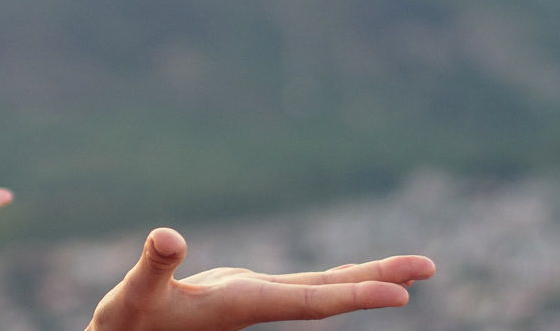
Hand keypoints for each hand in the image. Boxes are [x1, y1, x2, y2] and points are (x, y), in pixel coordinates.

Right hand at [86, 227, 435, 330]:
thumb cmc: (129, 321)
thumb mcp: (135, 293)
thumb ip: (154, 266)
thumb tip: (168, 237)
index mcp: (240, 306)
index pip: (309, 302)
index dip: (355, 294)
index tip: (402, 293)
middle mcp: (259, 305)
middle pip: (330, 294)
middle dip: (379, 279)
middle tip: (430, 266)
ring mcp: (258, 299)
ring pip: (323, 289)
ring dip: (366, 276)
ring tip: (413, 269)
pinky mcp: (249, 294)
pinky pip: (306, 286)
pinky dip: (336, 277)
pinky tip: (355, 273)